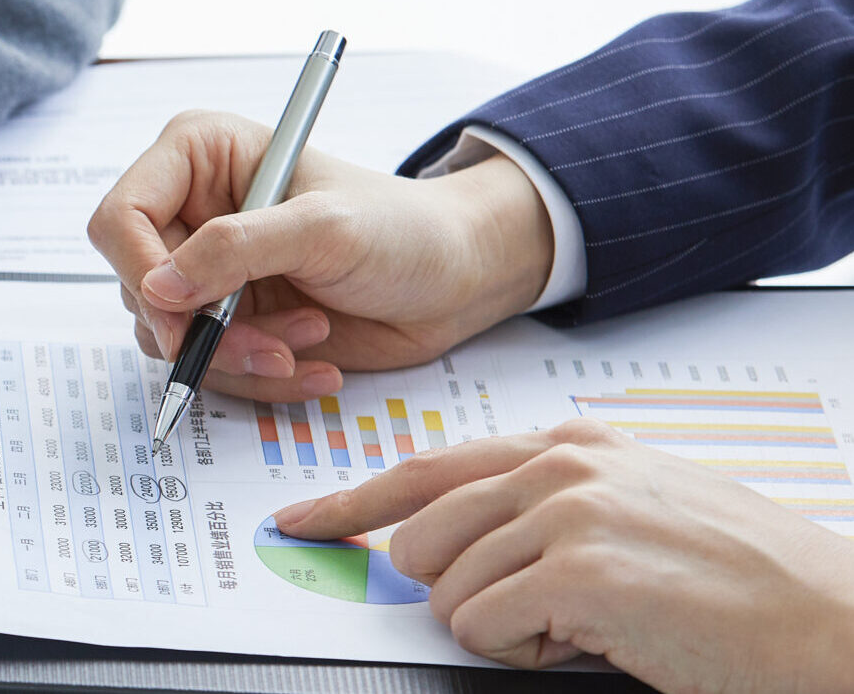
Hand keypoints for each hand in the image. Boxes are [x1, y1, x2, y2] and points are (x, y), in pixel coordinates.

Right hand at [87, 110, 553, 401]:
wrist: (456, 278)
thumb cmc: (403, 229)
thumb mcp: (324, 228)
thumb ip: (235, 250)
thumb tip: (157, 287)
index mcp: (198, 158)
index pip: (122, 217)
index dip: (142, 272)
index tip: (183, 317)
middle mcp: (190, 212)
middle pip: (139, 287)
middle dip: (205, 329)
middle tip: (271, 345)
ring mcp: (208, 271)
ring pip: (170, 337)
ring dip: (239, 356)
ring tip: (309, 339)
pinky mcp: (229, 320)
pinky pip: (209, 367)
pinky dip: (260, 377)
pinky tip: (314, 363)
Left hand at [274, 419, 853, 687]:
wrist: (830, 619)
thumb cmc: (743, 577)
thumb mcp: (635, 507)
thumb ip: (546, 504)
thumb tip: (452, 537)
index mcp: (570, 447)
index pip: (426, 469)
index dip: (352, 502)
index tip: (301, 522)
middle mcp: (560, 468)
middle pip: (419, 539)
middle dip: (460, 592)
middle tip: (542, 610)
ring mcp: (568, 515)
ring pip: (446, 591)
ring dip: (506, 628)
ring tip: (589, 623)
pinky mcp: (579, 574)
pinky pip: (481, 630)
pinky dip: (527, 654)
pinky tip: (598, 641)